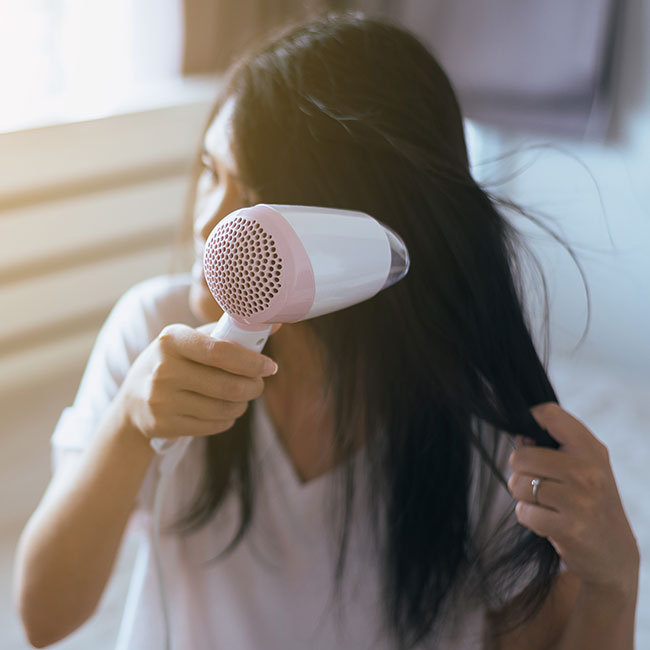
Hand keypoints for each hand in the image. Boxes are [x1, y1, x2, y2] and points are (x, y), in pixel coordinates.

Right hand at [116, 323, 277, 440]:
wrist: (133, 400)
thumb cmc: (175, 362)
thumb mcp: (192, 340)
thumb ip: (231, 332)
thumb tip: (276, 324)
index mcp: (172, 340)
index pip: (221, 352)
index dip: (252, 362)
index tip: (270, 366)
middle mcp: (163, 369)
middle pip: (227, 385)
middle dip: (253, 386)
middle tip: (259, 384)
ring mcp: (161, 400)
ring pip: (224, 408)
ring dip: (242, 404)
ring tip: (242, 397)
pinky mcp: (163, 424)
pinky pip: (213, 425)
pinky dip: (228, 419)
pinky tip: (224, 410)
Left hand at [508, 403, 639, 595]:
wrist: (614, 553)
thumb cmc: (587, 502)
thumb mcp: (581, 467)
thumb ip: (551, 447)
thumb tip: (519, 436)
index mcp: (591, 449)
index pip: (549, 414)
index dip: (530, 420)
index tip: (530, 439)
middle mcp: (588, 471)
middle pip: (520, 456)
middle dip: (520, 472)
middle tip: (538, 484)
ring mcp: (580, 500)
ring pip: (518, 485)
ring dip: (523, 497)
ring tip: (545, 504)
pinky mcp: (570, 527)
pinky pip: (524, 512)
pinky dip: (529, 518)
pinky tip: (549, 522)